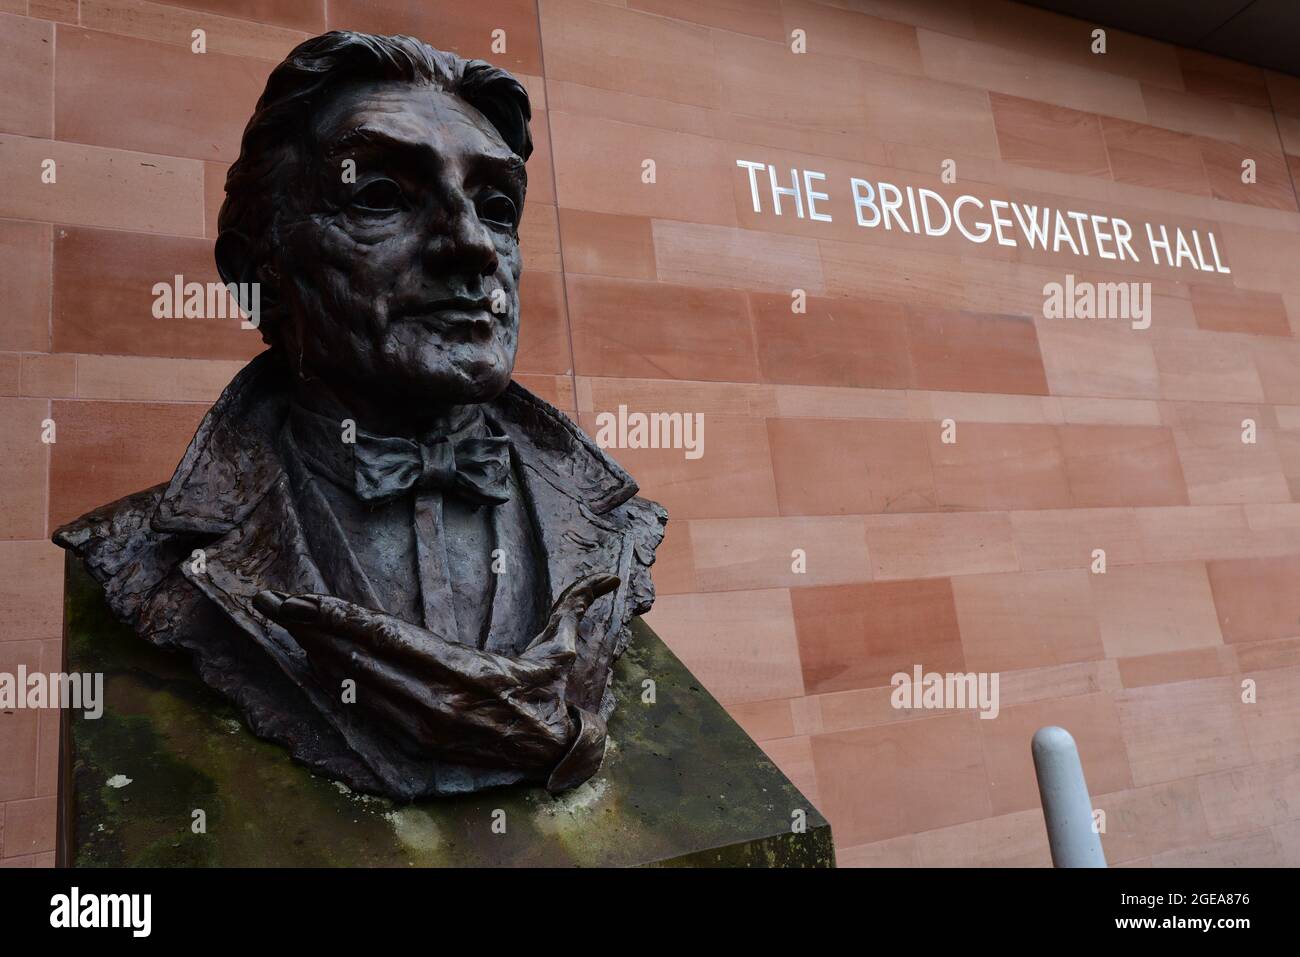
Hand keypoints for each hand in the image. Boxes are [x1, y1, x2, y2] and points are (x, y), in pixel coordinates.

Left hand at [252, 573, 618, 771]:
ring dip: (315, 651)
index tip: (302, 597)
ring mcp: (419, 721)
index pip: (384, 635)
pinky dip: (336, 681)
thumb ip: (576, 604)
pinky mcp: (415, 738)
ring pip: (355, 680)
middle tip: (269, 600)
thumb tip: (607, 576)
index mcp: (458, 669)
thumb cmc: (550, 695)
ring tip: (283, 623)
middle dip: (309, 626)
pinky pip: (366, 706)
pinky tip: (314, 663)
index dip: (338, 615)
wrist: (550, 754)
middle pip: (357, 655)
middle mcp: (431, 697)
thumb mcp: (562, 647)